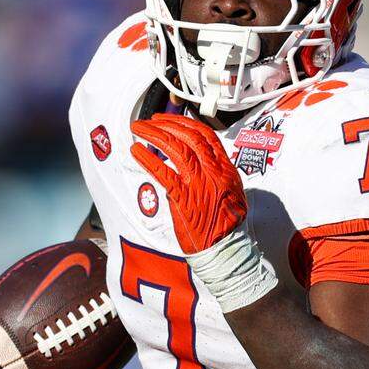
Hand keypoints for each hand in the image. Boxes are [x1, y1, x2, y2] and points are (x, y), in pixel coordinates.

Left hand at [130, 113, 246, 253]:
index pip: (206, 136)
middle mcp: (214, 172)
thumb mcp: (232, 192)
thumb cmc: (226, 224)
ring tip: (139, 129)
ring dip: (154, 134)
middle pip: (189, 137)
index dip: (185, 123)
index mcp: (225, 169)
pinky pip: (163, 172)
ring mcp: (199, 183)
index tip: (169, 120)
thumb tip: (201, 164)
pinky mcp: (184, 198)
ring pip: (176, 148)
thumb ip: (217, 174)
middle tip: (150, 121)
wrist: (225, 248)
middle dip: (166, 124)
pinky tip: (136, 151)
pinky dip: (148, 159)